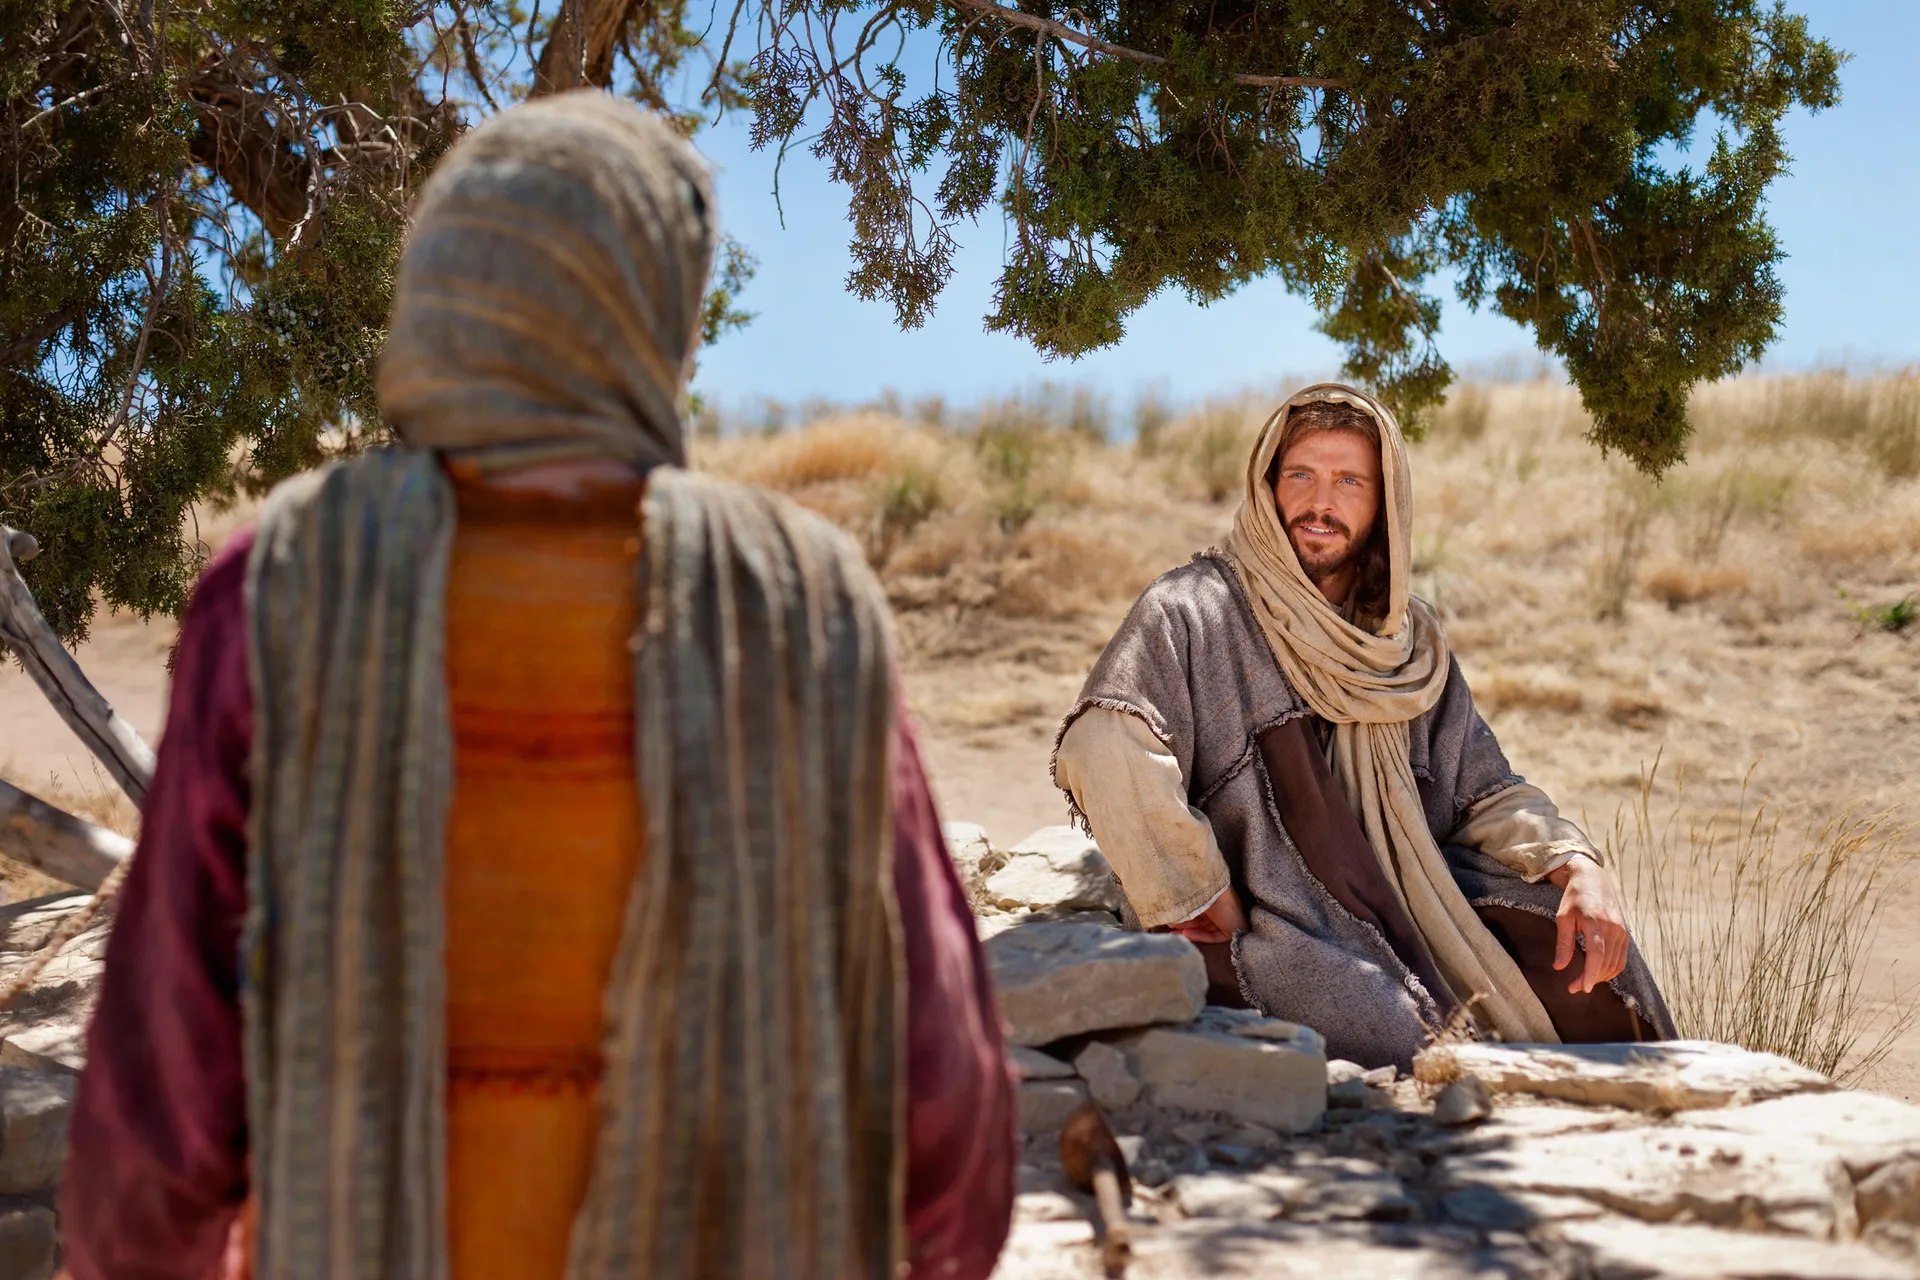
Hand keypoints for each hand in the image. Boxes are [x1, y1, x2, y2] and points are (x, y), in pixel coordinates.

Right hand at [1169, 889, 1248, 944]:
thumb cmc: (1199, 889)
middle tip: (1170, 930)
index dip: (1183, 917)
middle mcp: (1219, 908)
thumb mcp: (1187, 899)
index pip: (1197, 911)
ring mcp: (1225, 918)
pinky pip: (1213, 936)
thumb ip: (1180, 908)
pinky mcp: (1231, 929)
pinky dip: (1199, 936)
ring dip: (1189, 931)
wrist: (1214, 889)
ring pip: (1204, 929)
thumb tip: (1169, 917)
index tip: (1169, 921)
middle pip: (1200, 921)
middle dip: (1184, 926)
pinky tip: (1186, 934)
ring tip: (1174, 932)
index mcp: (1211, 897)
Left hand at [1548, 854, 1629, 993]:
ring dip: (1600, 977)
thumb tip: (1559, 967)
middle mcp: (1613, 928)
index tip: (1583, 988)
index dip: (1591, 974)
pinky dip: (1610, 969)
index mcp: (1596, 922)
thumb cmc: (1574, 898)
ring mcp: (1622, 931)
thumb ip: (1563, 943)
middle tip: (1573, 988)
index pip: (1597, 954)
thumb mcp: (1563, 917)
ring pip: (1615, 964)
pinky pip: (1621, 959)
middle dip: (1591, 979)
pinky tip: (1596, 972)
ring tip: (1582, 982)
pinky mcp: (1625, 934)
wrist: (1593, 879)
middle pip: (1605, 963)